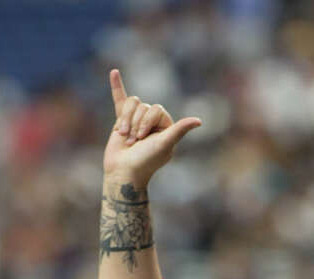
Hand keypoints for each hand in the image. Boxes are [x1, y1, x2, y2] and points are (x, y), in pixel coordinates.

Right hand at [103, 69, 200, 187]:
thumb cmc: (145, 161)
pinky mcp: (121, 121)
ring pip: (131, 104)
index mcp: (166, 126)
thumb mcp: (164, 144)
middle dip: (136, 123)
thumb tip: (199, 121)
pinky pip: (119, 99)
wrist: (123, 172)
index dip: (147, 121)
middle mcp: (152, 122)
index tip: (143, 138)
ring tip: (125, 138)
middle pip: (143, 106)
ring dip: (126, 121)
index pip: (156, 109)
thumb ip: (179, 130)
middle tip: (134, 142)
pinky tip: (114, 72)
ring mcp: (136, 120)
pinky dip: (116, 86)